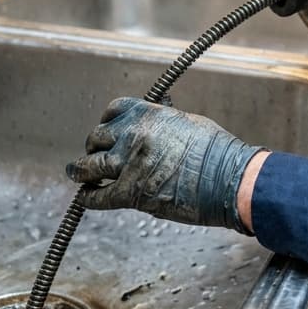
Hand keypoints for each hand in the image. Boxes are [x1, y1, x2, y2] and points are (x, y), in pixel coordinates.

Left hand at [66, 97, 264, 232]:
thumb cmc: (219, 154)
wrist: (230, 180)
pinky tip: (86, 198)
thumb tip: (155, 126)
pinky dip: (89, 198)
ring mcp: (130, 164)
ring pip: (89, 165)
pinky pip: (98, 196)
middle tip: (95, 156)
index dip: (106, 122)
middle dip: (94, 148)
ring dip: (81, 170)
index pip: (114, 110)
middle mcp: (134, 135)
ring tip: (77, 173)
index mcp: (150, 115)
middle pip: (97, 138)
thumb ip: (164, 123)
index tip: (106, 131)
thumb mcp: (189, 123)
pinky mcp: (131, 193)